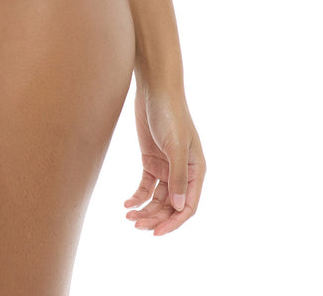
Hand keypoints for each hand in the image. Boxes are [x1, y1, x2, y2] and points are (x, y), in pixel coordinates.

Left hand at [124, 83, 204, 234]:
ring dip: (145, 209)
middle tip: (137, 225)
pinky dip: (138, 196)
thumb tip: (178, 206)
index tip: (157, 232)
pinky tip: (127, 203)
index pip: (188, 206)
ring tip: (129, 217)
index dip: (174, 222)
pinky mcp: (151, 160)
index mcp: (196, 171)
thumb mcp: (175, 145)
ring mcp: (166, 167)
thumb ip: (178, 176)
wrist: (154, 90)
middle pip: (170, 205)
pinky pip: (146, 186)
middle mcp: (183, 173)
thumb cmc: (170, 114)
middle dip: (155, 218)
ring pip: (157, 198)